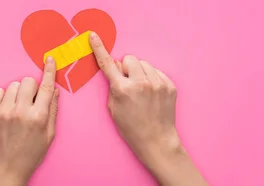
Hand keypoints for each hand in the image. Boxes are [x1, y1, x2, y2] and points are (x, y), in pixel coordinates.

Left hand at [0, 57, 59, 185]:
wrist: (6, 168)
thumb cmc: (31, 154)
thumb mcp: (49, 135)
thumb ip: (52, 110)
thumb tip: (54, 90)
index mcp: (38, 117)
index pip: (46, 86)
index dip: (49, 70)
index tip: (49, 59)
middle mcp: (21, 111)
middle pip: (28, 81)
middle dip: (32, 88)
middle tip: (31, 101)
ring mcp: (4, 112)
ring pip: (13, 85)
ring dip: (18, 92)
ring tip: (18, 108)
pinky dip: (3, 97)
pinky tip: (7, 109)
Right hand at [89, 31, 207, 185]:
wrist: (156, 140)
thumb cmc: (131, 127)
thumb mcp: (114, 108)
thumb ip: (113, 85)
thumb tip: (116, 67)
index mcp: (123, 89)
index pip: (107, 64)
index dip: (99, 48)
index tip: (94, 36)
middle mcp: (141, 83)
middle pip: (129, 59)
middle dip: (126, 68)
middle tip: (128, 83)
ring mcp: (157, 83)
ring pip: (144, 64)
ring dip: (140, 72)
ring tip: (142, 90)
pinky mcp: (169, 85)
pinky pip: (157, 72)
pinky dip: (152, 79)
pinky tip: (152, 94)